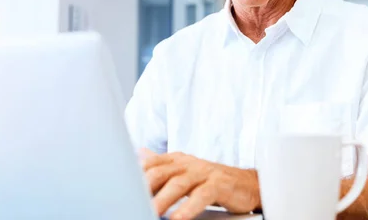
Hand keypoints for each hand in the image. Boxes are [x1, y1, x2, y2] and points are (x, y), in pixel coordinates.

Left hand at [140, 149, 259, 219]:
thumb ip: (161, 165)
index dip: (134, 175)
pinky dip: (189, 208)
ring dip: (162, 200)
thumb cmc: (210, 179)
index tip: (120, 188)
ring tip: (150, 212)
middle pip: (160, 172)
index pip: (150, 164)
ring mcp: (203, 172)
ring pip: (178, 184)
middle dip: (144, 188)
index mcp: (175, 159)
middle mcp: (187, 163)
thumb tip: (138, 154)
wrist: (246, 183)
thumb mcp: (183, 170)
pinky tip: (178, 218)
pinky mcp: (218, 184)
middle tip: (130, 201)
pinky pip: (202, 196)